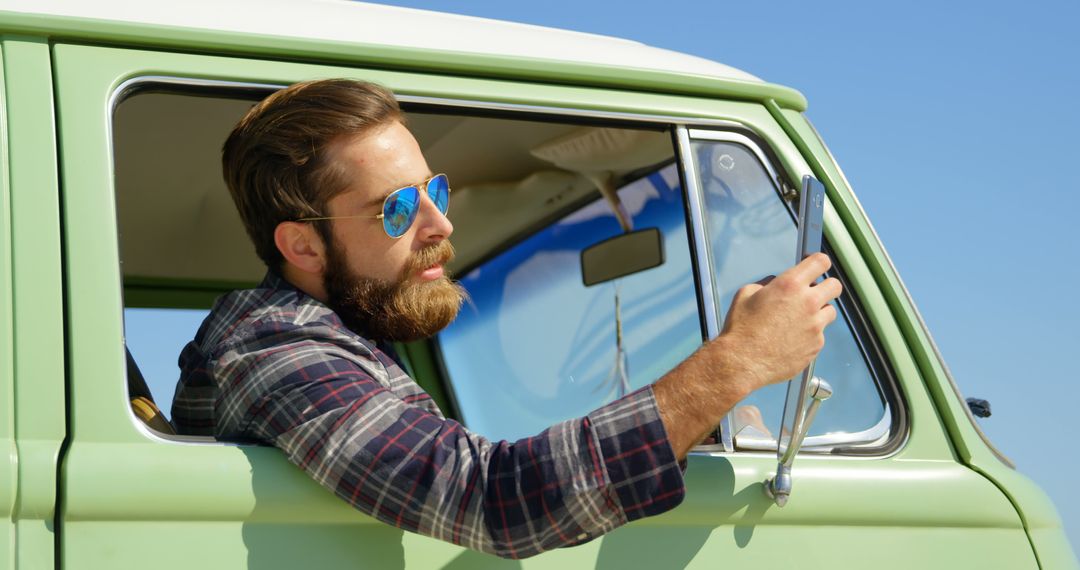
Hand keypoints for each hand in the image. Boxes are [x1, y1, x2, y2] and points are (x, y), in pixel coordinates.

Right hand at [716, 253, 841, 392]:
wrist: (742, 361)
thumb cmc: (741, 328)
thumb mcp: (746, 294)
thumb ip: (767, 284)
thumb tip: (776, 284)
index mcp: (790, 285)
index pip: (820, 262)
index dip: (819, 262)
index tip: (816, 267)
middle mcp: (808, 303)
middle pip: (835, 286)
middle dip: (827, 287)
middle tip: (815, 293)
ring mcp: (815, 325)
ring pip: (830, 312)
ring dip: (818, 312)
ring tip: (799, 320)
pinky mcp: (816, 345)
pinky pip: (819, 335)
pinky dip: (809, 335)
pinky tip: (791, 340)